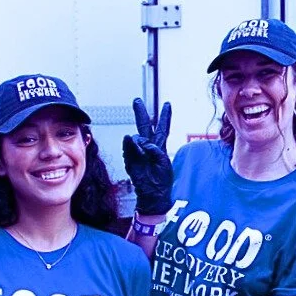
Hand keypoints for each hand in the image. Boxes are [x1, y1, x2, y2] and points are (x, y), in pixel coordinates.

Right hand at [123, 98, 172, 215]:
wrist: (152, 193)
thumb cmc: (161, 180)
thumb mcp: (164, 162)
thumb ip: (155, 149)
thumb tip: (140, 141)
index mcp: (160, 146)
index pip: (163, 128)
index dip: (165, 116)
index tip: (168, 104)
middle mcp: (148, 147)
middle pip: (145, 126)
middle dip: (141, 113)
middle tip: (136, 101)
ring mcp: (138, 152)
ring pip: (135, 138)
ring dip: (138, 142)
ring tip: (142, 150)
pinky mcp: (130, 159)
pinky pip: (128, 149)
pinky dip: (130, 147)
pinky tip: (131, 146)